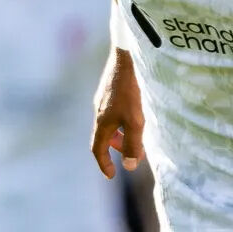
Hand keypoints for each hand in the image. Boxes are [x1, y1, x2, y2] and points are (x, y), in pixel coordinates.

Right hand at [92, 48, 145, 176]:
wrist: (125, 57)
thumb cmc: (130, 90)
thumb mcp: (135, 121)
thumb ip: (133, 144)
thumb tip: (130, 166)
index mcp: (101, 122)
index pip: (97, 149)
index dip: (103, 164)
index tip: (111, 175)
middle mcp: (98, 111)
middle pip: (102, 137)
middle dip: (114, 149)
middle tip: (129, 156)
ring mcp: (103, 99)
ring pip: (108, 124)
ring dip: (119, 135)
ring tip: (135, 136)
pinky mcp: (109, 89)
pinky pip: (112, 112)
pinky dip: (121, 121)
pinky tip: (135, 113)